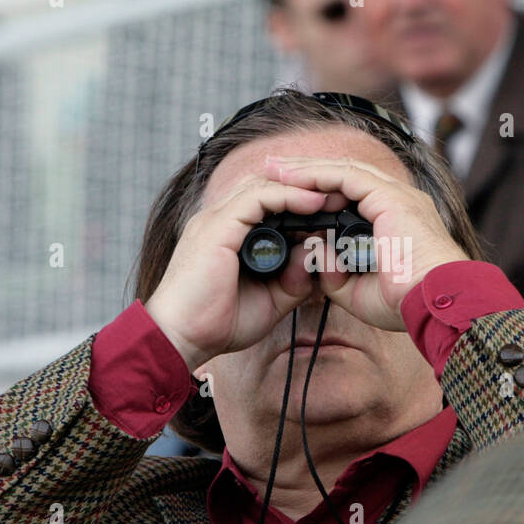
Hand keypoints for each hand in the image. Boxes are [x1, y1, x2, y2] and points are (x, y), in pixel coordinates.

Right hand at [144, 174, 331, 370]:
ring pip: (265, 185)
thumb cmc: (217, 323)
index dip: (303, 201)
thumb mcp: (271, 301)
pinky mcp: (216, 226)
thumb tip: (316, 257)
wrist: (179, 338)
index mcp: (230, 233)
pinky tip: (314, 202)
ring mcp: (216, 219)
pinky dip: (288, 196)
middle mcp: (222, 219)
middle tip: (344, 193)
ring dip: (303, 187)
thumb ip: (295, 280)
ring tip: (335, 193)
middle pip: (269, 185)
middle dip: (308, 187)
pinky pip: (257, 197)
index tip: (337, 209)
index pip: (270, 201)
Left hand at [264, 155, 468, 329]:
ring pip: (340, 170)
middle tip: (269, 168)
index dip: (315, 191)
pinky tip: (289, 177)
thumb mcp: (359, 291)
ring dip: (303, 168)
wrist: (436, 302)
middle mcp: (395, 200)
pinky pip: (345, 176)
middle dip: (303, 171)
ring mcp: (395, 195)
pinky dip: (316, 175)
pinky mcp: (390, 196)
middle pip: (341, 176)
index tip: (284, 194)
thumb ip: (336, 275)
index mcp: (393, 220)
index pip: (348, 194)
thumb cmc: (407, 302)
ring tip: (271, 167)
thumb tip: (317, 260)